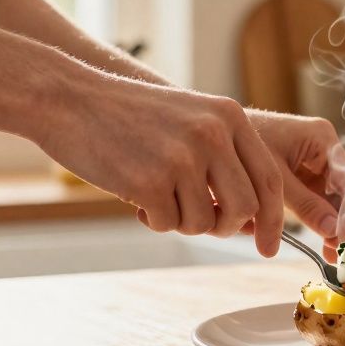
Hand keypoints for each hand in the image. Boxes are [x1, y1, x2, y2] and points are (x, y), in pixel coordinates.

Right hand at [35, 70, 284, 255]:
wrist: (69, 99)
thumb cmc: (128, 115)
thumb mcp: (190, 117)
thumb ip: (224, 155)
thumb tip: (251, 217)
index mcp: (229, 116)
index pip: (269, 178)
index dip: (275, 219)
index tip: (269, 246)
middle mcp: (213, 134)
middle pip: (245, 209)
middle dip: (225, 227)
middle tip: (200, 221)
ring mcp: (182, 158)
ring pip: (205, 223)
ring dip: (181, 220)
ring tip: (156, 193)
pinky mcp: (150, 181)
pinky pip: (168, 225)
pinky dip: (153, 219)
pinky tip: (134, 193)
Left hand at [246, 110, 344, 256]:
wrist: (212, 137)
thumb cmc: (238, 148)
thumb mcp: (274, 181)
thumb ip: (306, 205)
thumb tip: (334, 231)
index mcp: (323, 139)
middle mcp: (325, 148)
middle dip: (344, 223)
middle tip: (339, 254)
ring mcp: (315, 162)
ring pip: (335, 199)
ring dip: (333, 225)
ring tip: (329, 254)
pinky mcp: (303, 174)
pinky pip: (318, 200)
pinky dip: (319, 220)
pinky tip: (320, 243)